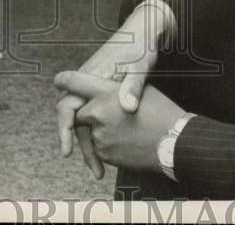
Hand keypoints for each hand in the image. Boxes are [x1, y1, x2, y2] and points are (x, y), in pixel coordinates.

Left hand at [54, 71, 185, 173]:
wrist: (175, 143)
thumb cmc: (162, 111)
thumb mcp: (141, 89)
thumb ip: (117, 89)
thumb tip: (104, 90)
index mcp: (107, 93)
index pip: (77, 83)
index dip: (66, 81)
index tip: (59, 80)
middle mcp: (98, 114)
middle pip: (80, 112)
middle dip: (88, 114)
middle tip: (108, 114)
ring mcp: (100, 136)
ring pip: (89, 132)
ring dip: (99, 130)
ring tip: (126, 129)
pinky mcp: (105, 155)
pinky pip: (98, 147)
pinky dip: (107, 144)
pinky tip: (126, 140)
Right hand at [55, 2, 170, 176]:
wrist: (143, 29)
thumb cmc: (141, 46)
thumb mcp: (141, 65)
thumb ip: (133, 86)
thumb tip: (127, 108)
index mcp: (91, 76)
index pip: (67, 106)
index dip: (65, 130)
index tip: (68, 152)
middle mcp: (86, 81)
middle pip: (72, 117)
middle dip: (78, 144)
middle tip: (94, 169)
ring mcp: (92, 84)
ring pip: (83, 117)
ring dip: (89, 140)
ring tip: (101, 167)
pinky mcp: (100, 88)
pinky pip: (91, 112)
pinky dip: (95, 130)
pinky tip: (107, 145)